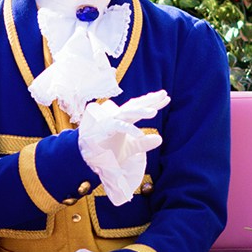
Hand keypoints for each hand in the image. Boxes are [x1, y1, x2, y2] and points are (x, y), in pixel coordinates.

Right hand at [76, 90, 168, 204]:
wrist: (85, 157)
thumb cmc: (106, 150)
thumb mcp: (129, 149)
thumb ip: (143, 144)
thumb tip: (159, 138)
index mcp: (123, 119)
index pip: (139, 108)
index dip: (152, 103)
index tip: (166, 98)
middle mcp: (117, 117)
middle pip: (135, 106)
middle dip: (149, 100)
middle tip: (163, 94)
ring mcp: (110, 121)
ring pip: (127, 113)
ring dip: (140, 112)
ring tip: (154, 112)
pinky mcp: (103, 129)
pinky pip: (118, 127)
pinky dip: (129, 129)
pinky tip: (140, 134)